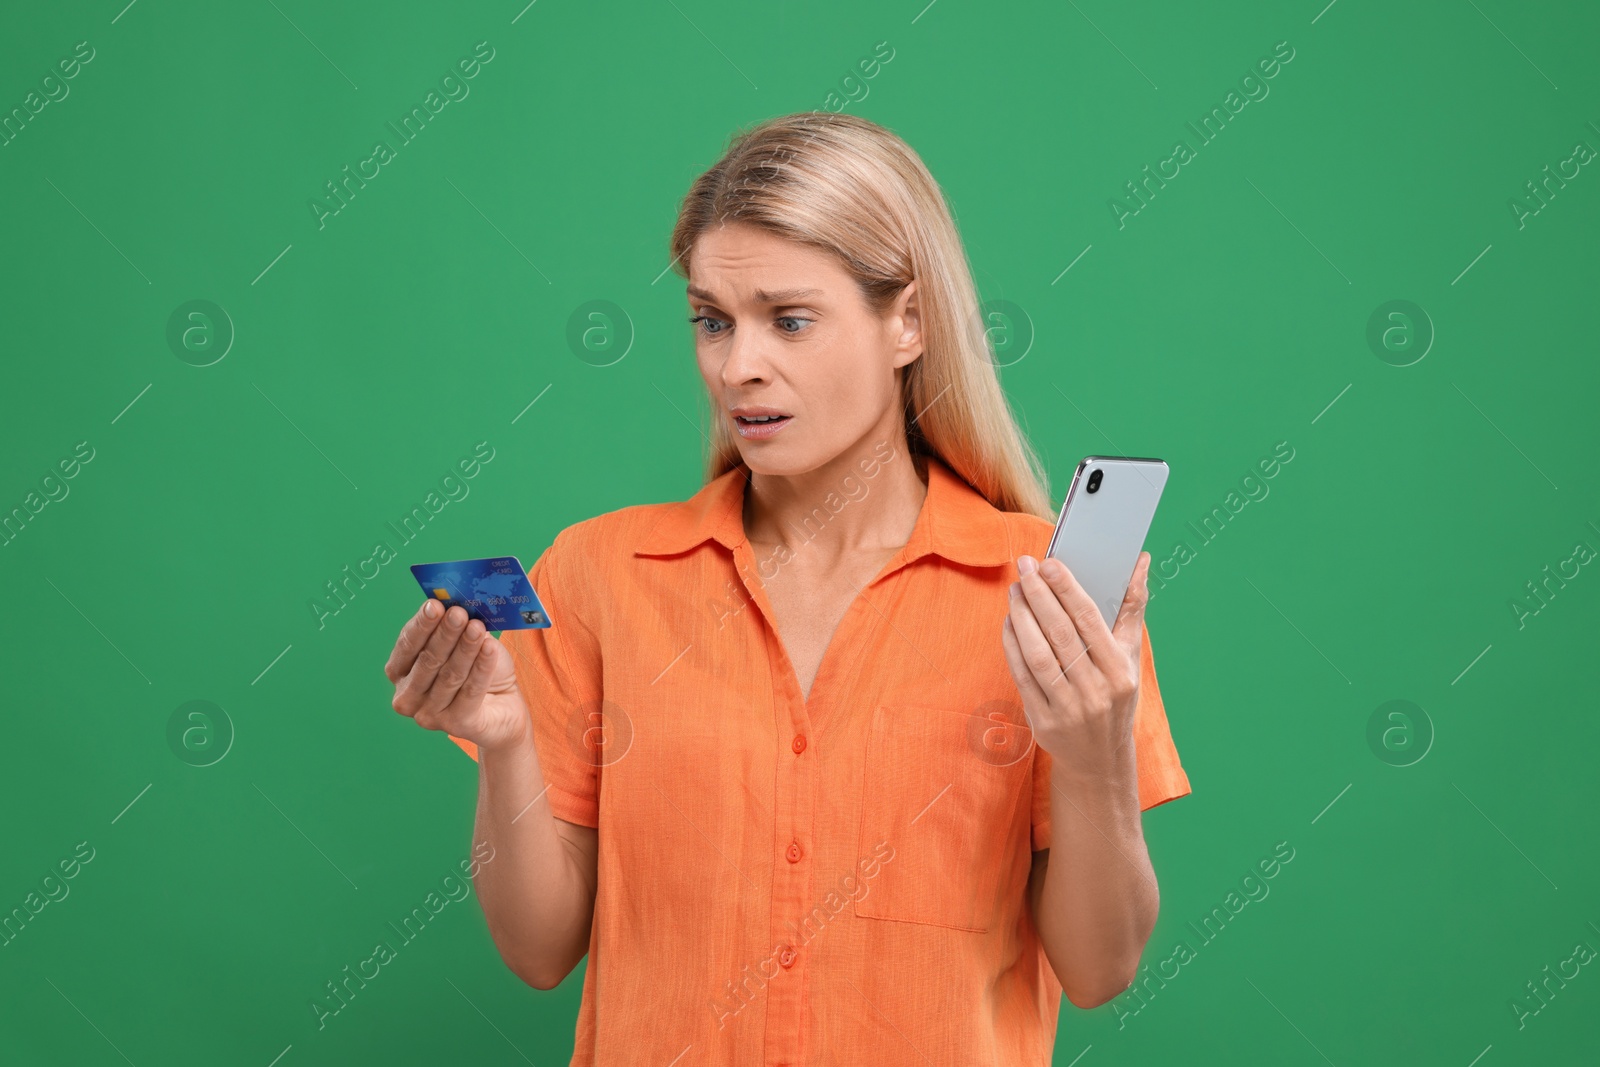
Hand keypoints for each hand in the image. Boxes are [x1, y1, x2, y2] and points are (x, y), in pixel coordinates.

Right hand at [385, 600, 530, 751]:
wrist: (503, 706)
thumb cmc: (476, 670)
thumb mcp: (462, 643)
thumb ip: (453, 627)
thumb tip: (454, 602)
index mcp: (400, 673)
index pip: (407, 646)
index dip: (421, 625)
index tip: (434, 605)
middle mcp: (408, 697)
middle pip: (428, 661)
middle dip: (445, 635)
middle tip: (459, 614)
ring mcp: (429, 715)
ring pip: (450, 676)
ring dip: (465, 649)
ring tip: (478, 627)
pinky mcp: (456, 725)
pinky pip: (470, 692)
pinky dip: (481, 668)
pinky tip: (490, 648)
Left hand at [999, 552, 1150, 780]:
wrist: (1100, 759)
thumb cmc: (1115, 696)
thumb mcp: (1131, 656)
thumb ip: (1132, 607)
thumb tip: (1139, 560)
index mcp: (1120, 671)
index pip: (1090, 620)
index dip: (1067, 589)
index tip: (1049, 563)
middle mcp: (1096, 690)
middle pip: (1060, 633)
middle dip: (1039, 595)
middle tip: (1024, 566)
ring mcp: (1068, 708)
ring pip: (1038, 654)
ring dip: (1021, 617)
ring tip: (1014, 591)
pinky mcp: (1043, 721)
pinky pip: (1022, 676)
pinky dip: (1012, 646)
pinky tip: (1009, 622)